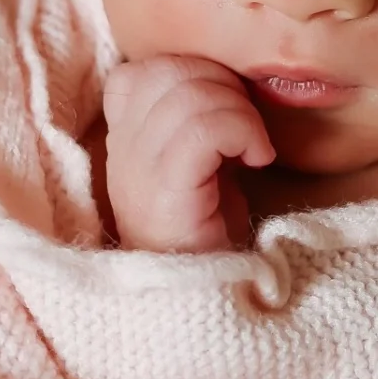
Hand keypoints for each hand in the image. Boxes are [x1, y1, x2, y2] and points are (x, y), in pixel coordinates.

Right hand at [102, 55, 273, 252]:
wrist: (206, 306)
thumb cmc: (211, 239)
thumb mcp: (201, 169)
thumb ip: (199, 124)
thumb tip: (232, 79)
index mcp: (125, 144)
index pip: (137, 74)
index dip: (189, 72)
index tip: (225, 108)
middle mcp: (121, 155)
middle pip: (165, 72)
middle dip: (221, 83)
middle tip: (247, 127)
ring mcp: (137, 175)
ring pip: (187, 95)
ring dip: (238, 111)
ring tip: (253, 148)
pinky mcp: (164, 195)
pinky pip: (203, 129)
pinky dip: (243, 132)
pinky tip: (256, 160)